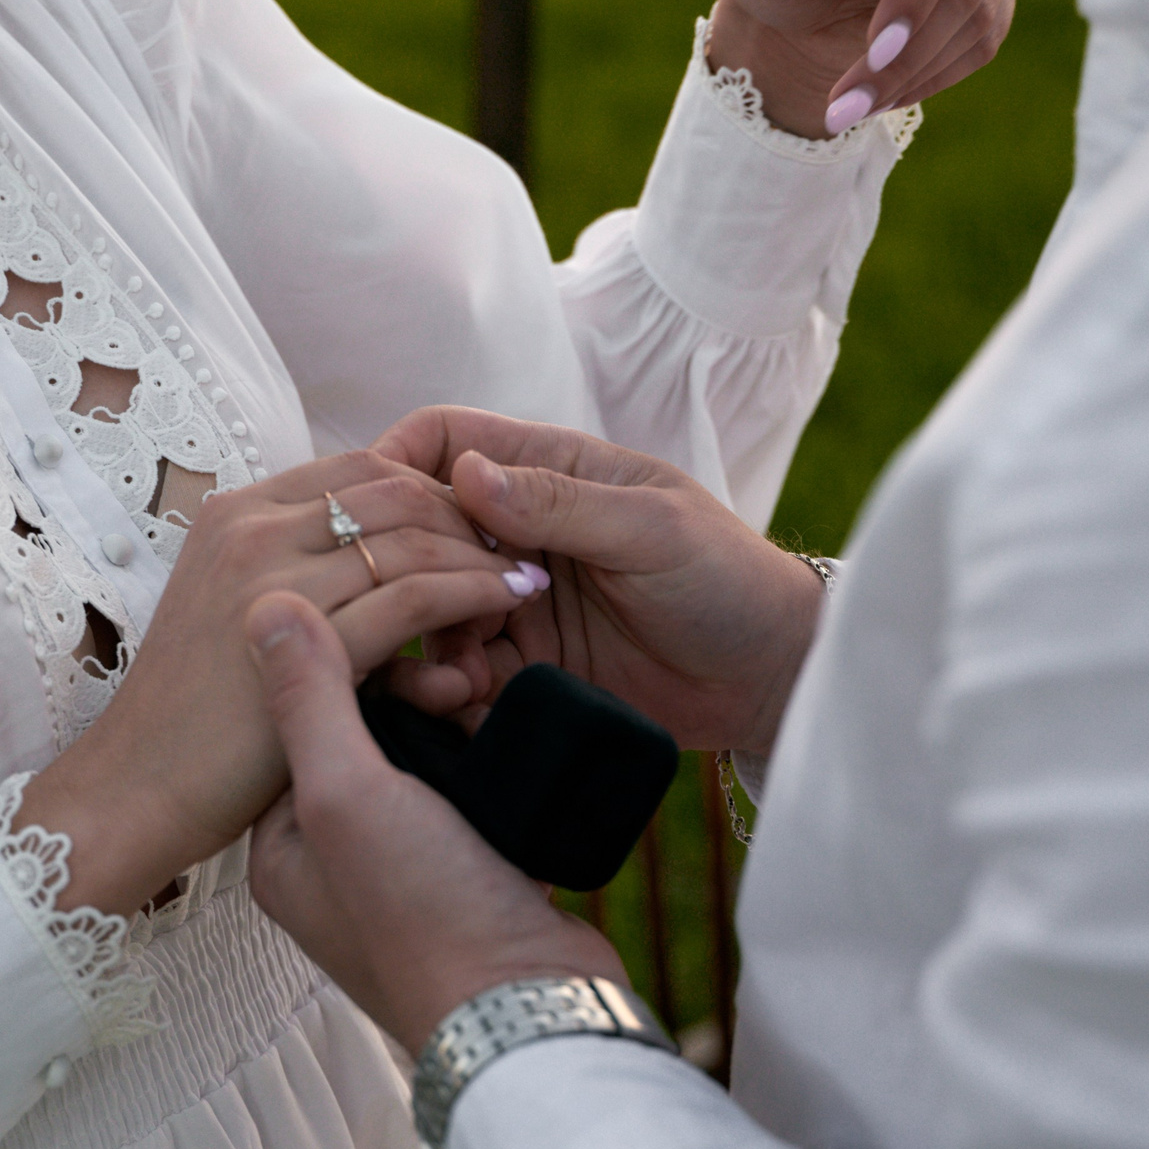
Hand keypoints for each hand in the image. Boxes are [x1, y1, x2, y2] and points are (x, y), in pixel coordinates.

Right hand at [20, 451, 547, 915]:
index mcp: (237, 512)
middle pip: (395, 489)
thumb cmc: (194, 721)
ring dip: (482, 554)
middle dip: (470, 514)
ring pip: (413, 537)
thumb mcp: (238, 617)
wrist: (136, 789)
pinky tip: (507, 609)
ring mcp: (274, 575)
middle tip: (521, 545)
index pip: (362, 465)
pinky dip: (473, 595)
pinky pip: (416, 597)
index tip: (480, 523)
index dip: (434, 486)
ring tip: (528, 578)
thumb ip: (296, 572)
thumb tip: (372, 553)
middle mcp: (252, 527)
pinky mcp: (304, 635)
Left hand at [246, 592, 624, 1055]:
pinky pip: (477, 793)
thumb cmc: (425, 920)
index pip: (301, 719)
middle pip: (368, 732)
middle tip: (459, 688)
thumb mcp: (346, 795)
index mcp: (283, 846)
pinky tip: (520, 750)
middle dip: (418, 697)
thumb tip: (267, 605)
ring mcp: (406, 871)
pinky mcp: (472, 875)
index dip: (356, 671)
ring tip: (488, 711)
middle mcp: (335, 860)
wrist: (532, 1010)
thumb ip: (309, 698)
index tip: (409, 658)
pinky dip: (498, 764)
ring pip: (428, 758)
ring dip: (464, 724)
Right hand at [374, 407, 821, 752]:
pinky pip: (460, 675)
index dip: (397, 464)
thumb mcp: (653, 529)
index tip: (375, 510)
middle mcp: (519, 534)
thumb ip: (561, 504)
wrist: (772, 678)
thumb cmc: (730, 579)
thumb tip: (467, 476)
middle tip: (429, 614)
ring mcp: (515, 603)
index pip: (445, 441)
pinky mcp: (523, 669)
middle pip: (419, 534)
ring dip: (429, 643)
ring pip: (430, 610)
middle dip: (406, 572)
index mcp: (549, 471)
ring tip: (458, 679)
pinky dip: (452, 692)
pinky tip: (469, 706)